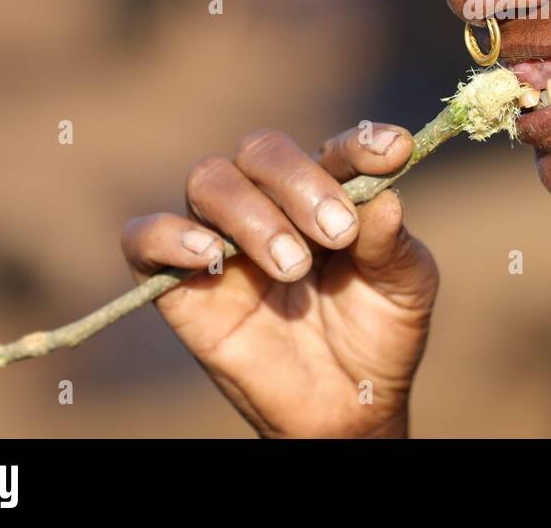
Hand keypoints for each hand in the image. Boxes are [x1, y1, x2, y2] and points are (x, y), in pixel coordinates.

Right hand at [121, 124, 437, 436]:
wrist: (343, 407)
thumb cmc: (378, 334)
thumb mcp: (406, 288)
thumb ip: (392, 243)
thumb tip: (386, 197)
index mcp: (329, 192)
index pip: (333, 149)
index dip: (359, 144)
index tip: (394, 151)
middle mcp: (271, 202)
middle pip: (261, 150)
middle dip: (300, 182)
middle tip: (338, 233)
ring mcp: (223, 239)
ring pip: (209, 181)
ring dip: (252, 214)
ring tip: (294, 268)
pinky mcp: (179, 284)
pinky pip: (144, 237)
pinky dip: (168, 235)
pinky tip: (211, 257)